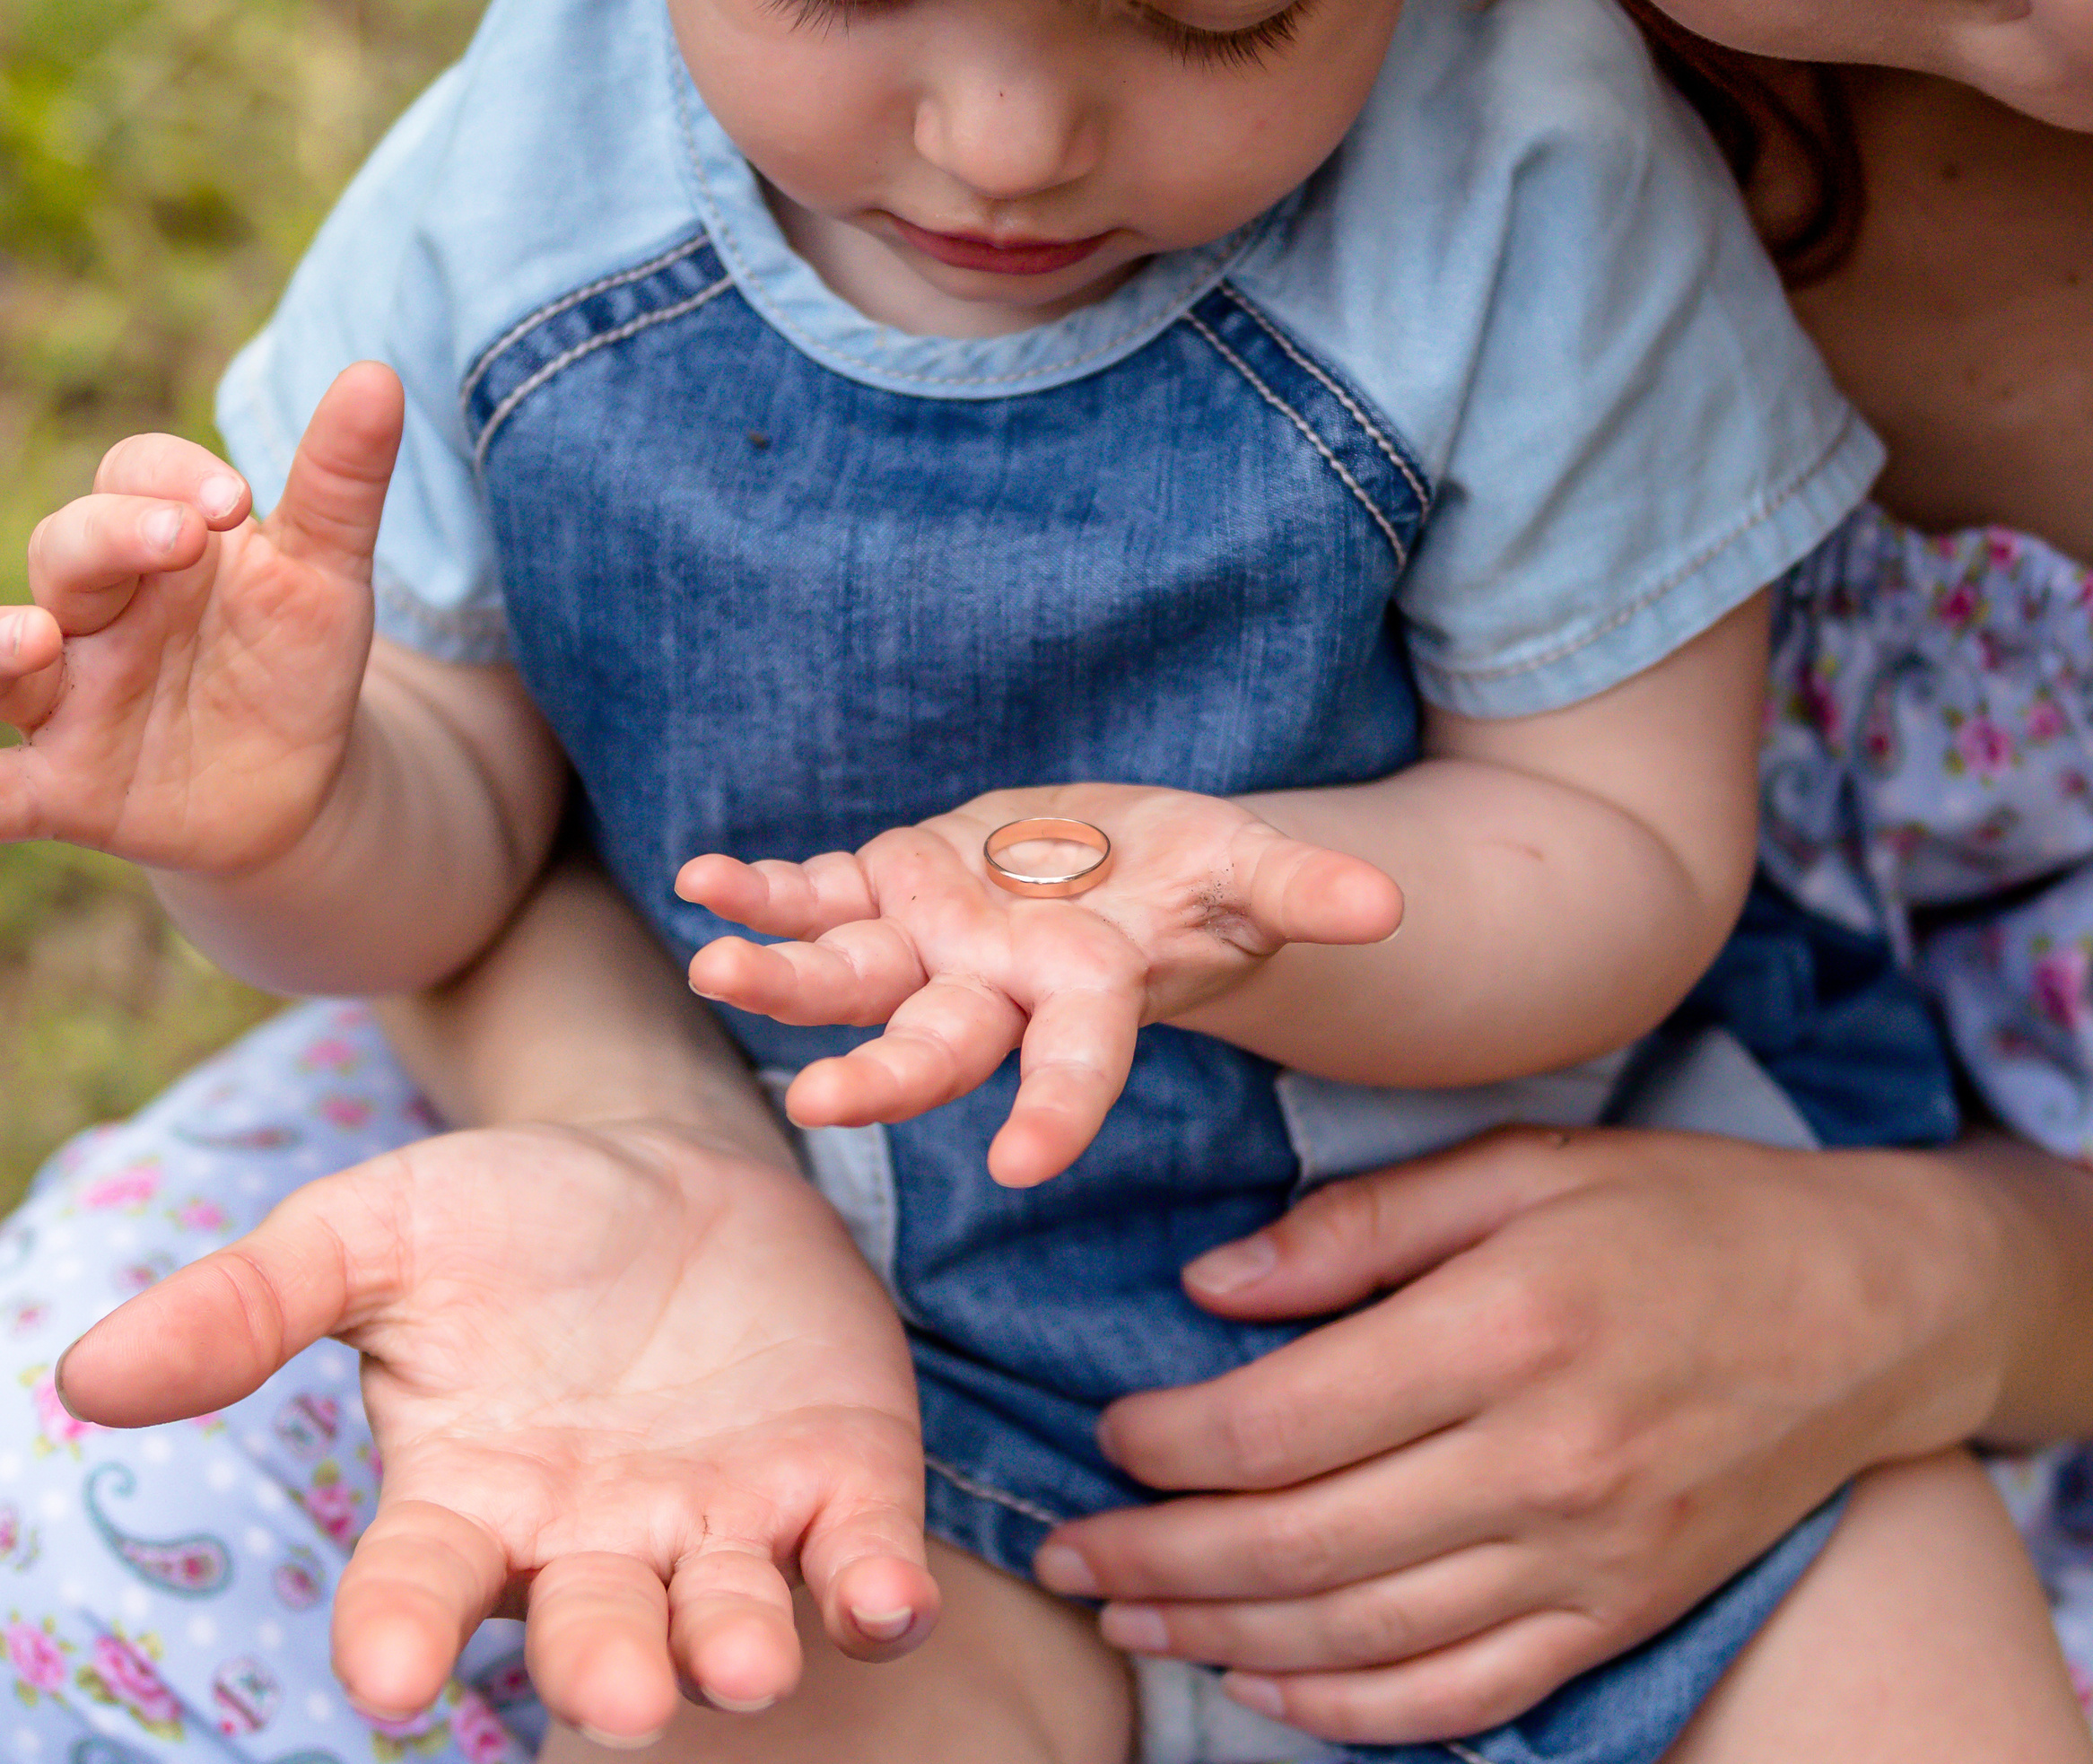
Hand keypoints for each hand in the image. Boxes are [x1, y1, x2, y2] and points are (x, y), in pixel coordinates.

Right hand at [0, 363, 400, 874]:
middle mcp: (93, 609)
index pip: (135, 474)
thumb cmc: (293, 660)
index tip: (239, 501)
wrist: (299, 784)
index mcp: (157, 540)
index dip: (173, 477)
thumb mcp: (330, 576)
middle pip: (67, 548)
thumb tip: (378, 374)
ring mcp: (67, 697)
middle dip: (110, 537)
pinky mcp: (63, 787)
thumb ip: (342, 484)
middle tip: (176, 538)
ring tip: (31, 639)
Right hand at [57, 1118, 938, 1742]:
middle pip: (589, 1633)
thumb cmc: (507, 1218)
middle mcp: (595, 1543)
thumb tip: (82, 1379)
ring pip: (727, 1619)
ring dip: (736, 1647)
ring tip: (740, 1659)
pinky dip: (875, 1591)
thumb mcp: (373, 1230)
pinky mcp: (839, 1483)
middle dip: (603, 1667)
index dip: (398, 1635)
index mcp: (470, 1499)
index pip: (418, 1589)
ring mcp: (722, 1524)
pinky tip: (886, 1600)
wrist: (670, 1164)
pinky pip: (860, 1560)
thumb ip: (251, 1304)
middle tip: (615, 1689)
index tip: (385, 1674)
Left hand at [678, 783, 1400, 1186]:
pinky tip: (704, 882)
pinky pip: (814, 896)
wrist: (1110, 866)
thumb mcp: (1247, 869)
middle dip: (884, 1075)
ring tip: (715, 971)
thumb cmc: (1189, 879)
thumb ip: (1301, 886)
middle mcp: (997, 991)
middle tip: (822, 1104)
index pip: (1078, 1064)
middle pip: (940, 1045)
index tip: (1024, 1166)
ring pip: (852, 978)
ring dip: (784, 980)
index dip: (1058, 1110)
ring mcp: (929, 946)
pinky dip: (762, 892)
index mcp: (1089, 996)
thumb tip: (1388, 904)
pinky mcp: (883, 892)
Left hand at [1030, 1127, 2005, 1745]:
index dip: (1170, 1446)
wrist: (1878, 1310)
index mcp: (1505, 1329)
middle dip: (1159, 1560)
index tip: (1106, 1436)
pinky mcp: (1621, 1615)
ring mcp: (1588, 1557)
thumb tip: (1212, 1285)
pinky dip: (1350, 1708)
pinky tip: (1265, 1687)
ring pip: (1363, 1635)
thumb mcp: (1523, 1164)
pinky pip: (1463, 1693)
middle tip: (1066, 1554)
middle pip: (1300, 1545)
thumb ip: (1359, 1223)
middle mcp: (1544, 1461)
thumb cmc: (1684, 1212)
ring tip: (1129, 1623)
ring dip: (1224, 1641)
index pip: (1284, 1422)